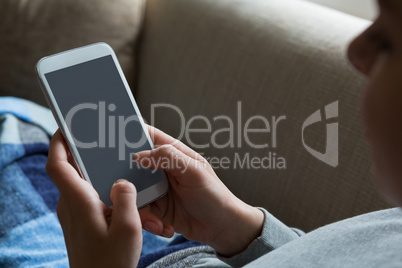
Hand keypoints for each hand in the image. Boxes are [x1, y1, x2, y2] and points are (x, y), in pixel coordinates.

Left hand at [46, 130, 141, 267]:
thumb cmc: (111, 262)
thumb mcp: (128, 228)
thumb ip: (127, 198)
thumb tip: (122, 181)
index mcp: (78, 201)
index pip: (57, 163)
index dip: (58, 141)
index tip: (67, 125)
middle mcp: (70, 204)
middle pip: (69, 168)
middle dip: (81, 150)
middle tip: (98, 137)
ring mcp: (73, 213)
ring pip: (79, 182)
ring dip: (92, 170)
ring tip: (112, 161)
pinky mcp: (80, 221)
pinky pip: (86, 195)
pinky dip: (97, 185)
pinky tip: (118, 190)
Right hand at [137, 126, 263, 256]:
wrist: (221, 228)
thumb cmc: (214, 195)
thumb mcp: (194, 172)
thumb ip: (168, 158)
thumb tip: (139, 155)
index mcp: (172, 153)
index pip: (147, 136)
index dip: (129, 135)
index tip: (112, 142)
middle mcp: (161, 169)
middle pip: (132, 165)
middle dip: (126, 179)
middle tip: (128, 192)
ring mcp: (157, 188)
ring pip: (133, 191)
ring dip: (139, 207)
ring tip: (155, 220)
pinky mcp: (156, 208)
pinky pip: (140, 211)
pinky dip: (147, 221)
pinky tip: (163, 227)